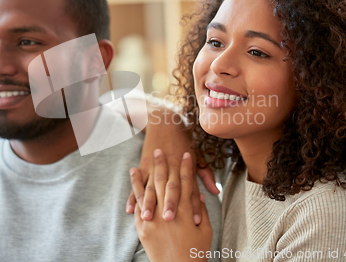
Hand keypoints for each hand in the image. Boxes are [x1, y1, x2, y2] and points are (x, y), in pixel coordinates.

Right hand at [126, 109, 214, 224]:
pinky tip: (129, 209)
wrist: (166, 123)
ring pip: (152, 187)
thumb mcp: (198, 157)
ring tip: (146, 217)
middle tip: (168, 219)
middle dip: (169, 203)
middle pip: (170, 188)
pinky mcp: (143, 167)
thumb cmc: (185, 143)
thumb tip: (216, 192)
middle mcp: (171, 169)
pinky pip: (137, 185)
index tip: (195, 221)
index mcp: (185, 169)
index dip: (194, 206)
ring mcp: (155, 168)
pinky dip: (132, 197)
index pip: (191, 190)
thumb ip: (206, 175)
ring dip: (148, 203)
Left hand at [132, 150, 212, 261]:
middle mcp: (169, 212)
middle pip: (166, 182)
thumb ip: (202, 211)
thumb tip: (200, 196)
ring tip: (145, 157)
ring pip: (149, 189)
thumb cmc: (195, 253)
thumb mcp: (205, 232)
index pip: (187, 183)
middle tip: (161, 149)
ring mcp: (154, 219)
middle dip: (164, 164)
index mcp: (186, 212)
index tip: (186, 154)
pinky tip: (134, 175)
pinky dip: (135, 188)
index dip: (187, 167)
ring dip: (148, 171)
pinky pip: (138, 203)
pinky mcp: (143, 227)